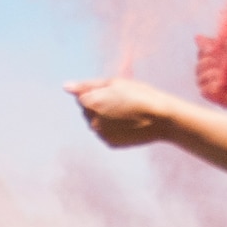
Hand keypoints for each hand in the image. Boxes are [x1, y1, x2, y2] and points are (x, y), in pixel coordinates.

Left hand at [66, 78, 184, 147]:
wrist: (161, 118)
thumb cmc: (139, 95)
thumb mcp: (113, 83)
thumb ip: (87, 85)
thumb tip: (65, 87)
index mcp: (90, 102)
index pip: (81, 96)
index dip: (98, 93)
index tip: (116, 94)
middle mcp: (92, 120)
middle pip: (86, 111)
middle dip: (98, 106)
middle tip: (122, 103)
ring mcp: (101, 134)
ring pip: (95, 123)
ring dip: (105, 117)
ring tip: (126, 113)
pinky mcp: (110, 143)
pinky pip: (105, 133)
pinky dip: (112, 128)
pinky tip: (127, 124)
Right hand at [195, 29, 226, 107]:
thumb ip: (216, 42)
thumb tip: (197, 38)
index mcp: (218, 58)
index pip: (201, 54)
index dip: (205, 51)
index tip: (214, 50)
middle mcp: (215, 72)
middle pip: (199, 66)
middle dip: (208, 62)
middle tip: (222, 63)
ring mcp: (215, 85)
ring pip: (200, 78)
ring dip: (211, 74)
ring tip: (224, 74)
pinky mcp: (217, 97)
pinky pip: (204, 91)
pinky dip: (210, 85)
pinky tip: (221, 83)